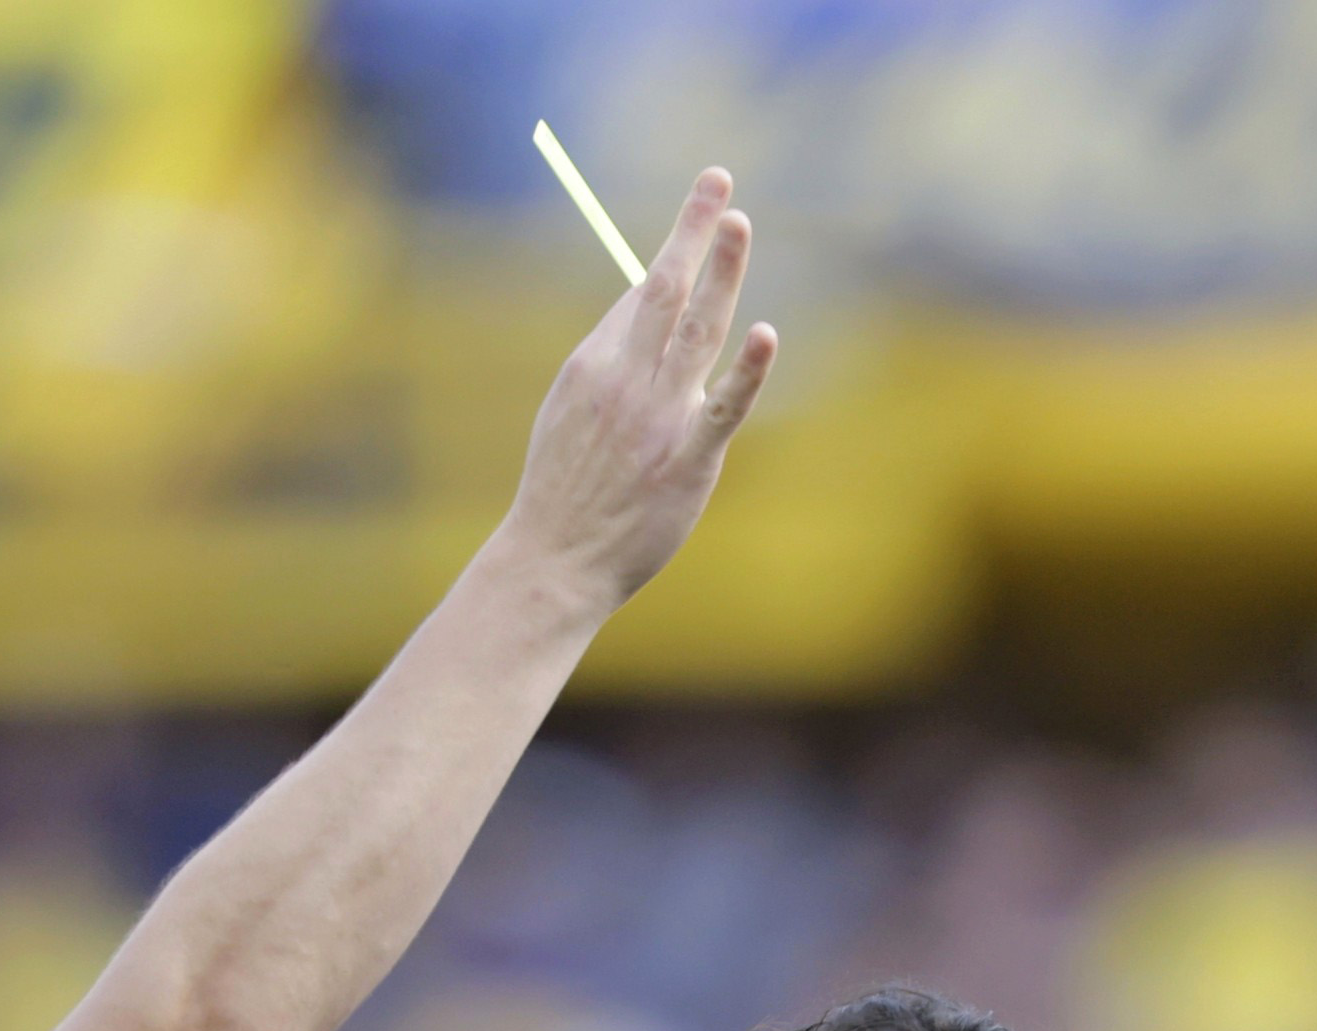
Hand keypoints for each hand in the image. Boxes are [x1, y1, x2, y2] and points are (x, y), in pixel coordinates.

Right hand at [490, 169, 776, 615]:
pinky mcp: (686, 460)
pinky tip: (764, 333)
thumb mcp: (569, 415)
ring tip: (737, 221)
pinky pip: (722, 407)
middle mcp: (624, 380)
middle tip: (718, 180)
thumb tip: (641, 323)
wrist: (552, 564)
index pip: (642, 297)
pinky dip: (746, 370)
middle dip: (691, 230)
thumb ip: (610, 371)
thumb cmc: (565, 493)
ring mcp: (656, 418)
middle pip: (663, 289)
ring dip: (718, 270)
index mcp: (592, 364)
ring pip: (694, 330)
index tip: (702, 213)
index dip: (676, 254)